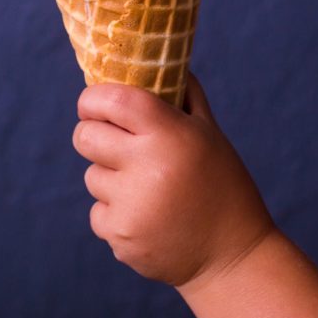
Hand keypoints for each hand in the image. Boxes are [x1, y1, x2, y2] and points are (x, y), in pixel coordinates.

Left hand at [73, 73, 274, 286]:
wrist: (233, 257)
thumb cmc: (223, 185)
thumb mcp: (210, 135)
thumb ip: (184, 96)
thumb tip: (159, 60)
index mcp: (170, 133)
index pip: (110, 100)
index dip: (92, 98)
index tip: (94, 104)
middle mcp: (147, 166)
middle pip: (85, 136)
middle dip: (93, 134)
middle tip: (112, 142)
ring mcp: (132, 205)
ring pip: (91, 176)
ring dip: (110, 178)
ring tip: (146, 190)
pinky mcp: (121, 237)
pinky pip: (97, 212)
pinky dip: (114, 214)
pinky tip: (147, 218)